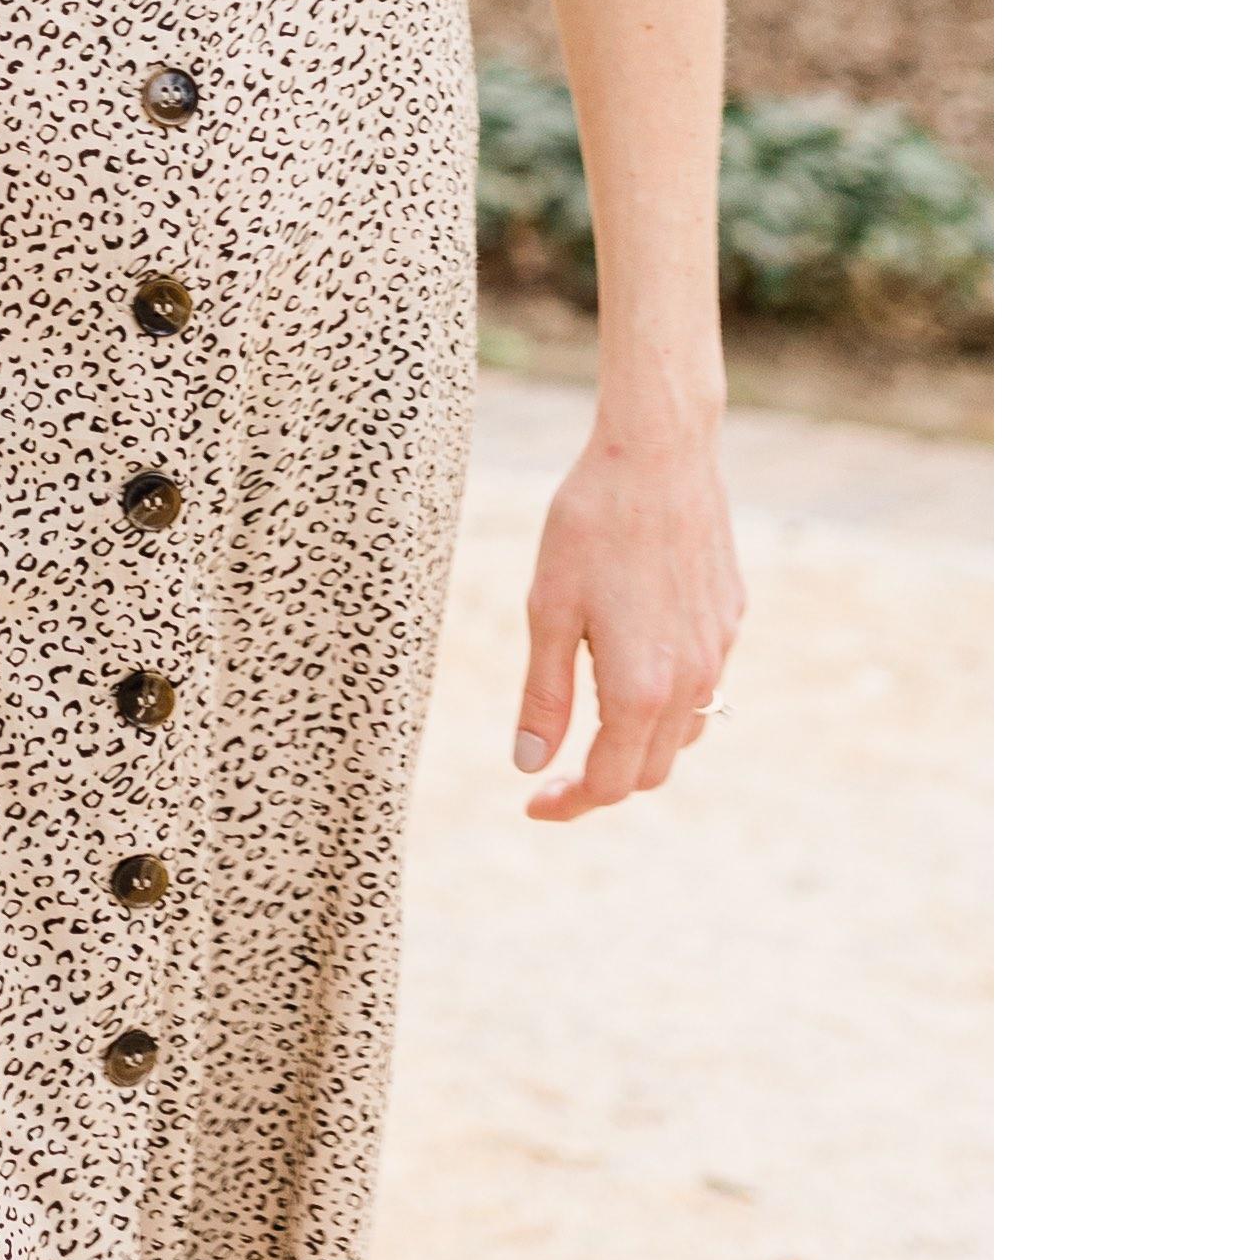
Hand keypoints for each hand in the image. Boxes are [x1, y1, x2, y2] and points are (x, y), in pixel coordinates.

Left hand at [513, 407, 741, 819]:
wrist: (659, 454)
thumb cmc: (589, 524)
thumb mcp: (547, 609)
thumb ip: (543, 694)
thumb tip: (530, 763)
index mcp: (642, 688)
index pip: (610, 781)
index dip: (569, 803)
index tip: (533, 805)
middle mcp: (692, 682)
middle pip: (649, 770)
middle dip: (601, 782)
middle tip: (551, 773)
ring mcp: (719, 652)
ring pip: (682, 734)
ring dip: (637, 746)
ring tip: (589, 728)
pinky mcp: (730, 621)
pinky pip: (701, 685)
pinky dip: (665, 701)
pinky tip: (631, 667)